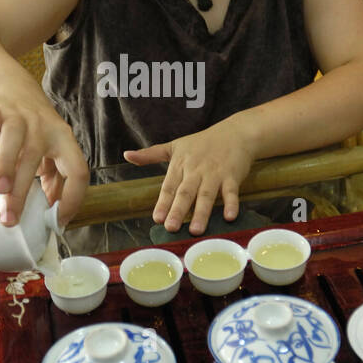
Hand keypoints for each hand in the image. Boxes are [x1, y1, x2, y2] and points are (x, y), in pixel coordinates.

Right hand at [0, 99, 88, 227]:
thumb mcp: (50, 151)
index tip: (57, 221)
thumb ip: (53, 176)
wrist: (12, 86)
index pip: (77, 171)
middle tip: (11, 219)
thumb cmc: (33, 128)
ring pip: (15, 140)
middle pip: (37, 160)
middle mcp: (45, 127)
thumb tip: (53, 213)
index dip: (72, 198)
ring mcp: (21, 116)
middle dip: (23, 193)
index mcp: (64, 141)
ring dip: (7, 165)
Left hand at [123, 121, 255, 235]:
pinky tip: (229, 217)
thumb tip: (126, 155)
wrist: (236, 132)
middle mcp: (196, 170)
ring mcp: (214, 173)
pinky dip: (231, 203)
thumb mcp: (175, 146)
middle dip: (178, 210)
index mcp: (180, 165)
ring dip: (201, 213)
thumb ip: (151, 154)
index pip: (169, 187)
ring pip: (206, 195)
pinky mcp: (232, 176)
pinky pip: (231, 192)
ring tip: (196, 230)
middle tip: (171, 228)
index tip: (157, 219)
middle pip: (185, 193)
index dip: (163, 203)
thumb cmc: (203, 142)